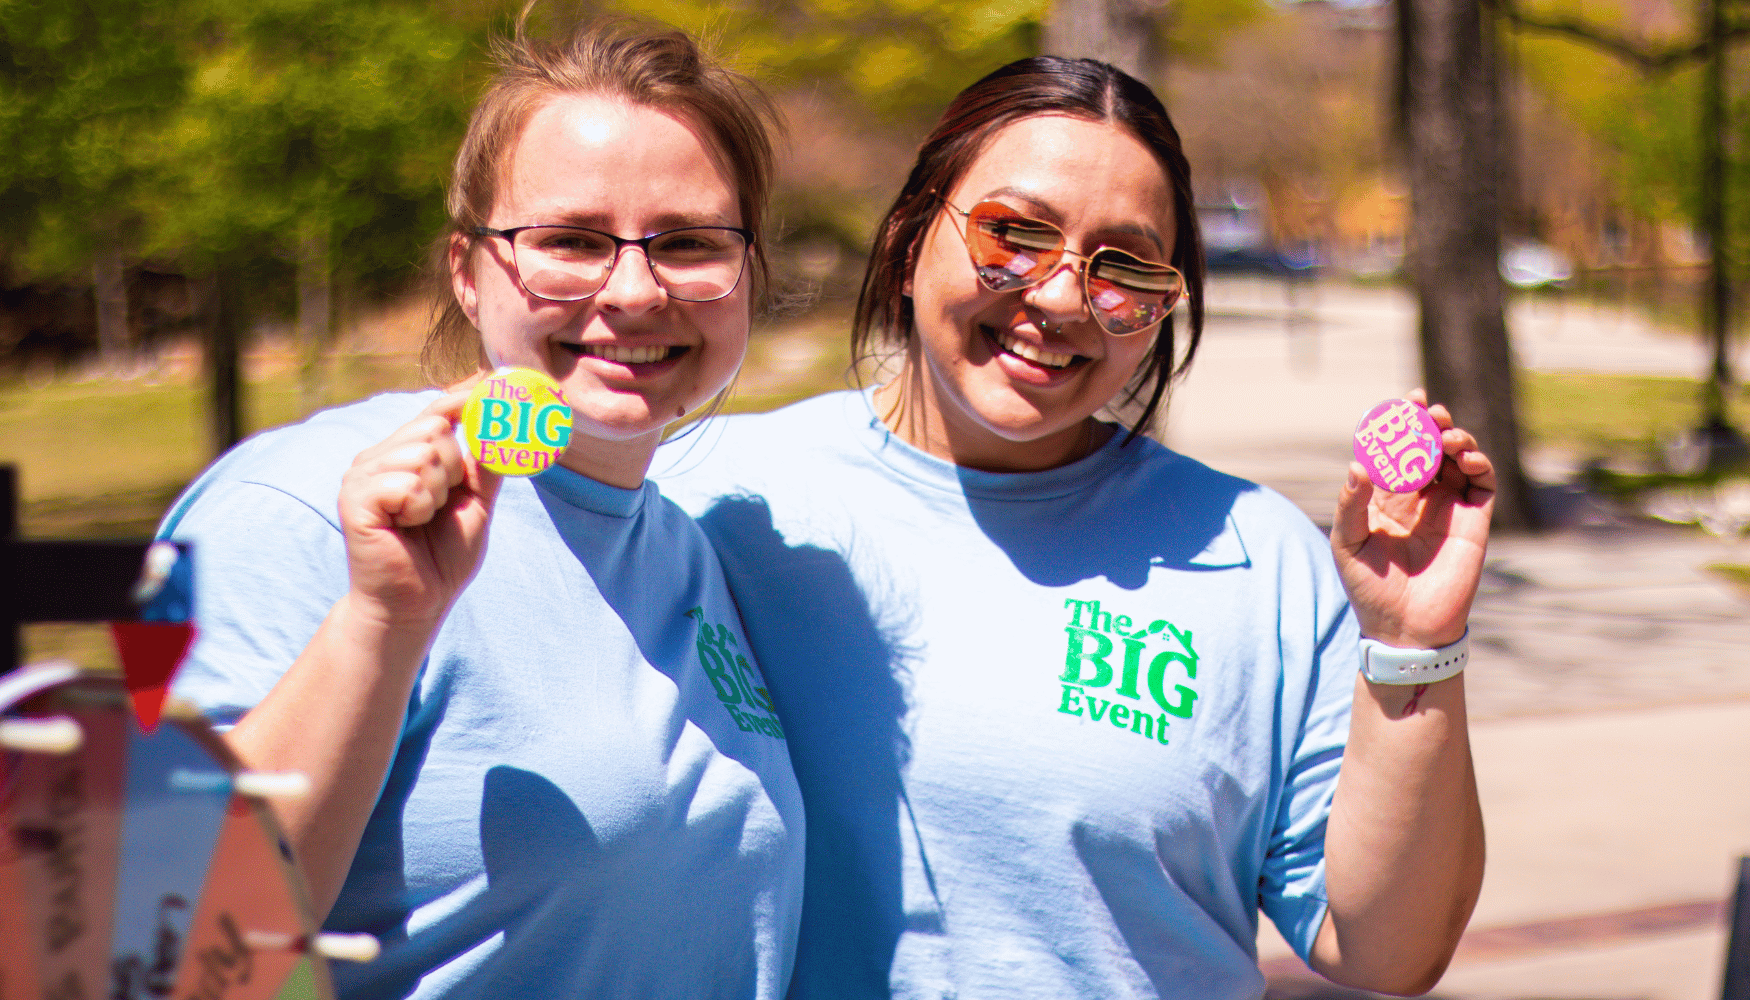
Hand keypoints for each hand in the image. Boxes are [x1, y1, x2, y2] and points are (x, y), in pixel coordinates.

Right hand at [338, 390, 501, 628]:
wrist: (416, 603)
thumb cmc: (442, 555)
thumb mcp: (476, 503)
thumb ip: (485, 463)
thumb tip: (507, 422)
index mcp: (404, 454)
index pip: (436, 411)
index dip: (463, 397)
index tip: (492, 382)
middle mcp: (379, 457)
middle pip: (435, 427)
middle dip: (452, 468)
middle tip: (438, 505)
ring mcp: (362, 475)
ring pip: (423, 453)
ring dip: (436, 493)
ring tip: (420, 520)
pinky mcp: (354, 498)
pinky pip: (407, 483)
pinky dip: (419, 508)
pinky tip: (404, 527)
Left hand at [1332, 389, 1494, 648]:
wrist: (1404, 627)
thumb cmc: (1369, 587)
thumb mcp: (1349, 542)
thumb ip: (1351, 503)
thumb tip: (1358, 464)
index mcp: (1387, 496)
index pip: (1397, 450)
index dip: (1401, 424)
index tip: (1403, 401)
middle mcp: (1420, 496)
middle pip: (1431, 446)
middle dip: (1432, 423)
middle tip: (1428, 410)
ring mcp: (1449, 506)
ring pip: (1459, 458)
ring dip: (1457, 438)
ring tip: (1447, 435)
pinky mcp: (1475, 521)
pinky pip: (1483, 483)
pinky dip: (1479, 463)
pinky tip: (1466, 458)